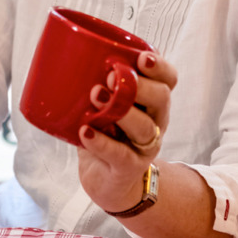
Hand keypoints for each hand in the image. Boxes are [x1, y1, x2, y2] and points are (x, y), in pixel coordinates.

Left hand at [76, 51, 176, 214]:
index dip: (161, 67)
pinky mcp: (128, 169)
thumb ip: (99, 84)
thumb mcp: (106, 106)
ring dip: (121, 111)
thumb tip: (68, 55)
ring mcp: (144, 147)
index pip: (169, 80)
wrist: (109, 182)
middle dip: (139, 85)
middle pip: (162, 99)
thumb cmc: (107, 133)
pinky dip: (101, 142)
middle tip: (111, 77)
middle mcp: (155, 122)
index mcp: (152, 102)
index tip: (143, 57)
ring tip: (95, 97)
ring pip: (144, 127)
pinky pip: (120, 155)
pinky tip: (85, 131)